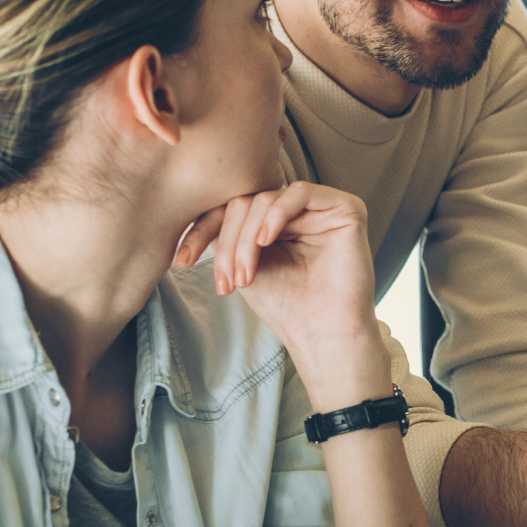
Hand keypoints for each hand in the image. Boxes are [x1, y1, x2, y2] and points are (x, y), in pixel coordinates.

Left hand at [175, 184, 388, 402]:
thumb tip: (194, 210)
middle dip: (228, 240)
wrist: (323, 335)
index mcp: (276, 225)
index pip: (233, 212)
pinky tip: (265, 239)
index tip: (182, 261)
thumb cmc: (287, 308)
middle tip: (227, 280)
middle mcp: (298, 213)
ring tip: (246, 275)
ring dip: (246, 237)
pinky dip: (276, 213)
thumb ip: (226, 236)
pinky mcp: (345, 208)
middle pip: (246, 204)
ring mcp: (321, 209)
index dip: (204, 230)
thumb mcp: (242, 267)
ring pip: (267, 199)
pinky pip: (301, 192)